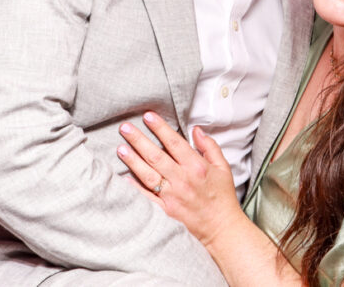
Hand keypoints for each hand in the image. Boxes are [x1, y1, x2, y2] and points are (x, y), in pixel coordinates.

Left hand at [117, 112, 242, 249]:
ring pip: (148, 174)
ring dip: (133, 160)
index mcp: (197, 167)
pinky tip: (123, 177)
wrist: (221, 228)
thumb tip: (196, 130)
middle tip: (125, 128)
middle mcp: (182, 180)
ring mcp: (172, 196)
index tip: (148, 116)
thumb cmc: (222, 197)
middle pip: (156, 156)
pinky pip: (146, 197)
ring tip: (120, 148)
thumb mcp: (223, 167)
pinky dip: (134, 187)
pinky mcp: (165, 211)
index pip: (174, 143)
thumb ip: (209, 147)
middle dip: (139, 139)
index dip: (160, 128)